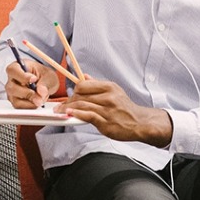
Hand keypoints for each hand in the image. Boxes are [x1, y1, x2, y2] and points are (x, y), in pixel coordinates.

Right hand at [5, 60, 58, 107]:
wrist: (45, 83)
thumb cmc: (43, 75)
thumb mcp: (48, 75)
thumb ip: (45, 83)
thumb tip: (41, 91)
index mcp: (17, 67)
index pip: (13, 70)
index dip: (22, 76)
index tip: (34, 79)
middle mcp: (11, 80)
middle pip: (12, 88)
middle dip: (27, 93)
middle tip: (40, 95)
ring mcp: (12, 92)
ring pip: (15, 100)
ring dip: (30, 102)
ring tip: (41, 99)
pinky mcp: (15, 101)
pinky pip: (20, 107)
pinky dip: (30, 106)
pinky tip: (37, 102)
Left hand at [55, 78, 172, 146]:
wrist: (140, 123)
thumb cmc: (126, 109)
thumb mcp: (115, 91)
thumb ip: (98, 85)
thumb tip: (85, 76)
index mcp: (109, 87)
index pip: (84, 84)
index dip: (73, 90)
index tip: (68, 96)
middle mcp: (108, 97)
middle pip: (80, 95)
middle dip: (68, 101)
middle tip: (59, 107)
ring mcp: (107, 110)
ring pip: (82, 105)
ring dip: (68, 108)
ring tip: (60, 111)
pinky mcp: (106, 122)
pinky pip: (88, 116)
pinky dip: (76, 114)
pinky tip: (69, 114)